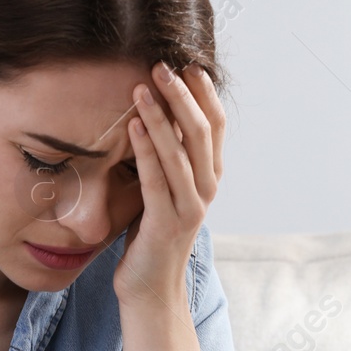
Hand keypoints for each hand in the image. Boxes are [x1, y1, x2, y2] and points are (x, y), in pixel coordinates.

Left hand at [113, 61, 224, 307]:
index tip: (187, 63)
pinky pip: (157, 177)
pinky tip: (134, 123)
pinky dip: (146, 147)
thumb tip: (156, 112)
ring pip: (181, 152)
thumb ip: (169, 158)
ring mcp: (190, 207)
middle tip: (161, 64)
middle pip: (202, 132)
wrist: (151, 288)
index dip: (204, 93)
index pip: (216, 125)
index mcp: (210, 177)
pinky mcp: (167, 222)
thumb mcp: (166, 189)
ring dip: (162, 115)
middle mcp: (207, 189)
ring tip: (142, 86)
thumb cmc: (152, 235)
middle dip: (182, 95)